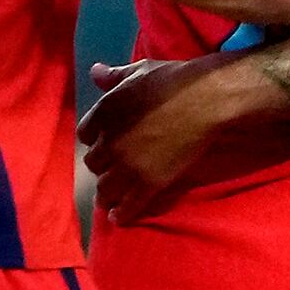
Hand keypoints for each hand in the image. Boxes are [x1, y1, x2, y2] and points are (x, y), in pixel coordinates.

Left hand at [80, 57, 229, 221]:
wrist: (204, 100)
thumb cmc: (174, 80)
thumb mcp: (139, 71)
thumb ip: (114, 76)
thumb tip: (94, 71)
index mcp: (104, 113)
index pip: (84, 135)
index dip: (95, 140)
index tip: (104, 143)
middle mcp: (110, 142)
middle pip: (94, 164)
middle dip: (102, 166)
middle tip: (113, 170)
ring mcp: (128, 165)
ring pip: (105, 189)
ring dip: (107, 194)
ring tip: (110, 200)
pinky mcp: (149, 183)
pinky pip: (128, 205)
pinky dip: (121, 214)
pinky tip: (118, 218)